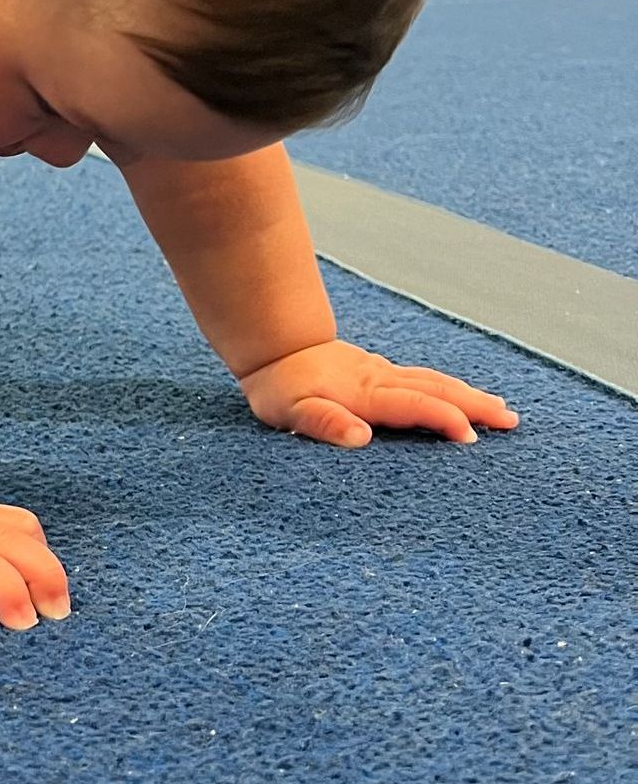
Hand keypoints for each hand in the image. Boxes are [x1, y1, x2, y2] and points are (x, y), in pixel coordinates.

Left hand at [238, 338, 519, 447]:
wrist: (272, 346)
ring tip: (500, 409)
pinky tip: (458, 393)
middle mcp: (381, 380)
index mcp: (366, 394)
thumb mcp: (291, 412)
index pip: (414, 405)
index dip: (443, 419)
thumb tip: (360, 437)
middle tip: (511, 421)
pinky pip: (423, 379)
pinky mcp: (377, 372)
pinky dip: (448, 387)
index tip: (471, 437)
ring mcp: (382, 373)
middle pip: (436, 390)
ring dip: (468, 394)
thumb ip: (324, 423)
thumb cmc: (280, 388)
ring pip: (433, 381)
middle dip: (475, 405)